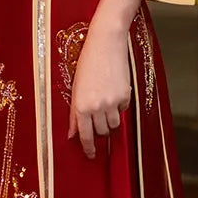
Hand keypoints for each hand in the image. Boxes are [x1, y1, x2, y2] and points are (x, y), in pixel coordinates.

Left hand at [68, 14, 131, 158]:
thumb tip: (72, 133)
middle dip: (99, 131)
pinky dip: (119, 106)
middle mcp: (97, 107)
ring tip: (105, 105)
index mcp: (81, 105)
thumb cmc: (87, 62)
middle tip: (97, 123)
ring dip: (109, 120)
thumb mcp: (75, 87)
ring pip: (114, 125)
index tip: (90, 154)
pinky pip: (123, 110)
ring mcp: (112, 102)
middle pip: (102, 132)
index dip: (88, 147)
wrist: (106, 43)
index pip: (85, 135)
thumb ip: (74, 112)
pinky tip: (113, 92)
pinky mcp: (125, 95)